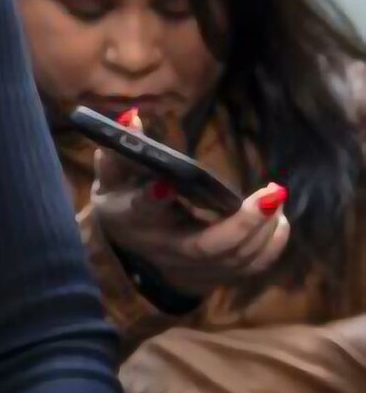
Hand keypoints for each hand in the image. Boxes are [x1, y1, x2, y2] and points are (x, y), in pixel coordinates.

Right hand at [92, 113, 288, 297]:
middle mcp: (165, 249)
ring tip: (276, 197)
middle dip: (243, 223)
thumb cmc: (122, 202)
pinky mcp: (212, 276)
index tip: (166, 183)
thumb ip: (119, 149)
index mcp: (135, 219)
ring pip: (234, 259)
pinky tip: (279, 221)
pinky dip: (270, 248)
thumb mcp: (112, 177)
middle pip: (207, 246)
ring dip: (262, 230)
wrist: (126, 253)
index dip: (153, 199)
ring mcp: (191, 268)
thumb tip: (132, 116)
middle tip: (272, 193)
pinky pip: (248, 270)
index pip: (143, 211)